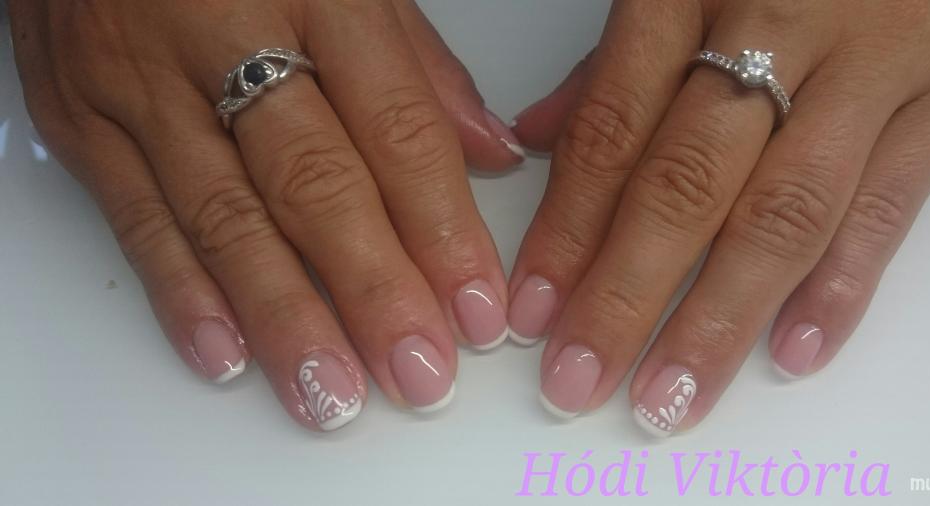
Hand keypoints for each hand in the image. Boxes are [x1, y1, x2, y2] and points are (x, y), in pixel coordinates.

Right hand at [8, 0, 521, 430]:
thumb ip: (417, 62)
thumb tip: (487, 150)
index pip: (396, 128)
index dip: (441, 227)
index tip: (474, 305)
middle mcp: (222, 35)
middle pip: (313, 183)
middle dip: (373, 289)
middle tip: (418, 370)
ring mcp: (140, 82)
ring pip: (225, 218)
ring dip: (286, 316)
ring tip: (335, 389)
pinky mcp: (79, 119)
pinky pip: (137, 217)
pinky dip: (185, 295)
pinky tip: (231, 355)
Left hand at [508, 0, 929, 432]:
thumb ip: (614, 58)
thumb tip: (537, 140)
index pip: (613, 131)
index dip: (567, 231)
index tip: (534, 311)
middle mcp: (777, 23)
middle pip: (686, 186)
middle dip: (624, 296)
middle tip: (578, 381)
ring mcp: (873, 61)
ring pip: (783, 213)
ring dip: (718, 319)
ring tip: (669, 397)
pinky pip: (890, 207)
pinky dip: (840, 289)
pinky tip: (788, 353)